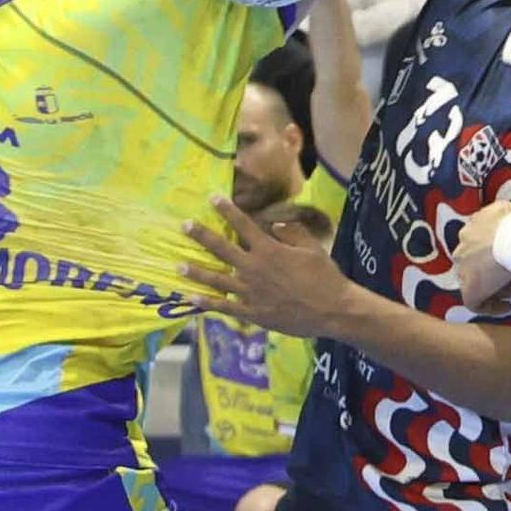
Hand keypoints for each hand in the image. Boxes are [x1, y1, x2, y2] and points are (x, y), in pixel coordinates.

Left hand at [177, 198, 351, 337]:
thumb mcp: (313, 249)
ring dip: (196, 272)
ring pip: (216, 279)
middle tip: (184, 226)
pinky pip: (225, 306)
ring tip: (178, 266)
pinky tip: (192, 298)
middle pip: (222, 249)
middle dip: (201, 236)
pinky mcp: (252, 312)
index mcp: (270, 250)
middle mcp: (254, 268)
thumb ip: (293, 234)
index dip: (227, 210)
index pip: (243, 225)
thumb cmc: (325, 277)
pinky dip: (208, 303)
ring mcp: (250, 292)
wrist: (332, 310)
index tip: (212, 198)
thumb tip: (275, 225)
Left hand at [453, 201, 510, 312]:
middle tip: (507, 274)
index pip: (474, 244)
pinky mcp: (470, 290)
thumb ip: (497, 216)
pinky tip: (506, 306)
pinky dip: (491, 307)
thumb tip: (503, 226)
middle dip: (488, 270)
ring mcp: (463, 271)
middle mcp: (461, 250)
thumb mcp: (503, 209)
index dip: (489, 254)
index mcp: (468, 231)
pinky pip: (476, 303)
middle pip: (473, 263)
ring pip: (475, 282)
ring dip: (492, 287)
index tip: (504, 258)